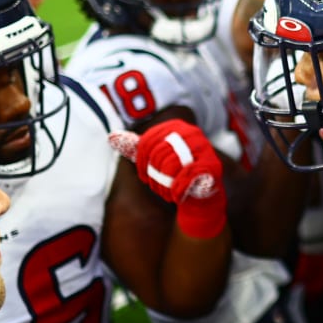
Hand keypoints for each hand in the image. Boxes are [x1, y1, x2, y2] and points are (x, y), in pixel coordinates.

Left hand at [110, 120, 226, 238]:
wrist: (201, 195)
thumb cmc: (175, 174)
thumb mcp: (153, 160)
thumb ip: (135, 148)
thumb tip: (111, 136)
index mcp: (177, 126)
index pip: (147, 141)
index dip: (141, 161)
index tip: (144, 175)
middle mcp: (193, 134)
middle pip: (158, 154)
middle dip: (154, 175)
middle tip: (158, 186)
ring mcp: (204, 150)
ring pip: (171, 166)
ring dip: (165, 186)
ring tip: (168, 192)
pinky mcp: (212, 167)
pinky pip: (186, 179)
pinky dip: (177, 191)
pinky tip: (178, 196)